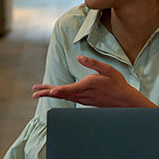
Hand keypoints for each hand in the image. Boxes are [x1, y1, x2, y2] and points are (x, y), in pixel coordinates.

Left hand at [32, 55, 156, 107]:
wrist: (124, 100)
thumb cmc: (117, 83)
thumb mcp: (107, 70)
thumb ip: (92, 63)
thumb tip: (78, 57)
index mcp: (88, 85)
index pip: (70, 89)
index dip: (59, 90)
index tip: (50, 92)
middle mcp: (83, 94)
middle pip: (62, 94)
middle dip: (47, 93)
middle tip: (34, 93)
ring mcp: (83, 99)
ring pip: (64, 96)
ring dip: (50, 94)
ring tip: (38, 92)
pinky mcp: (85, 101)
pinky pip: (69, 98)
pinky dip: (59, 95)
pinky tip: (54, 93)